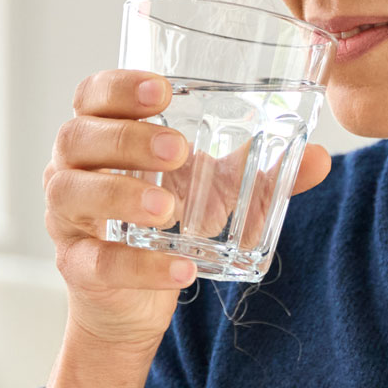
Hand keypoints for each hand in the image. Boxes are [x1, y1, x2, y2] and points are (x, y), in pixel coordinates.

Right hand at [43, 69, 330, 350]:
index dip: (119, 87)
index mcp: (103, 133)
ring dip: (121, 194)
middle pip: (78, 135)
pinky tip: (182, 268)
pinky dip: (141, 265)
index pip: (93, 94)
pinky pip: (98, 260)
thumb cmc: (166, 220)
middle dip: (127, 138)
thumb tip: (319, 157)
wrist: (133, 300)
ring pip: (73, 192)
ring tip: (168, 207)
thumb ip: (256, 171)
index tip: (162, 91)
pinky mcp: (76, 266)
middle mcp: (72, 167)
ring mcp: (67, 217)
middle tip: (179, 150)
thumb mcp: (213, 189)